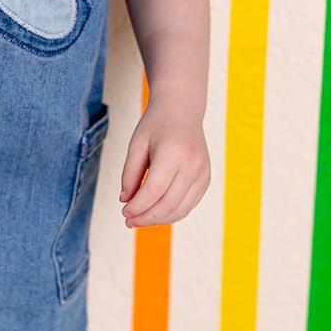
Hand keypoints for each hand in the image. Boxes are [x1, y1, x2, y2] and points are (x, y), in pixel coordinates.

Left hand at [118, 97, 209, 227]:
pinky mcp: (206, 178)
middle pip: (168, 204)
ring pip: (181, 209)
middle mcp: (193, 164)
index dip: (137, 207)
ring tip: (140, 219)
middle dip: (146, 218)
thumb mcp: (136, 145)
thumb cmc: (156, 125)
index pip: (153, 191)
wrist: (182, 110)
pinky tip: (156, 212)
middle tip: (129, 221)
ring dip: (159, 219)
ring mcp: (203, 172)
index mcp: (173, 153)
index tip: (124, 212)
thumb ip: (129, 174)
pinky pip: (189, 204)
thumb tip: (126, 201)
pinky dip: (171, 213)